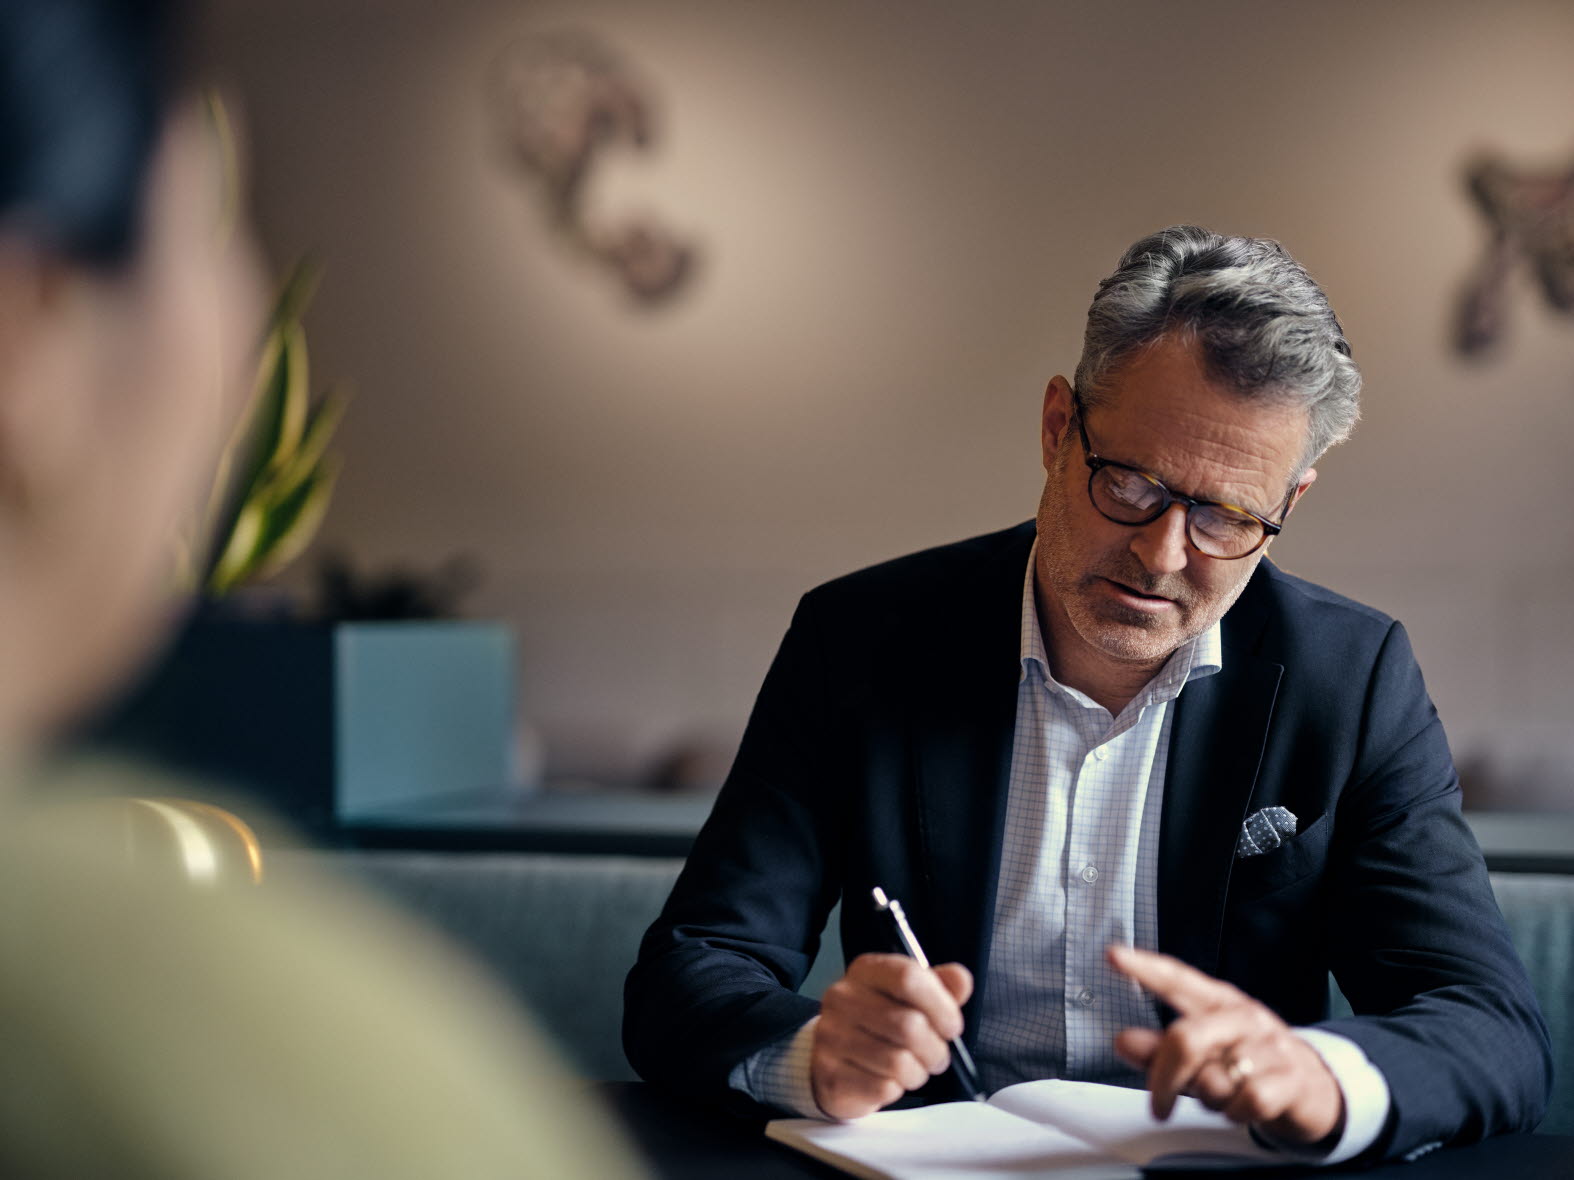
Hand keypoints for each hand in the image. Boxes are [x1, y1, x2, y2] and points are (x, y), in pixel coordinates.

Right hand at [810, 952, 972, 1119]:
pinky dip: (896, 1090)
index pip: (908, 977)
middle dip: (935, 1049)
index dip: (940, 1005)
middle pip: (909, 1025)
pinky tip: (889, 1081)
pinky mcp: (830, 1073)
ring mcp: (831, 1036)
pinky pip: (882, 1088)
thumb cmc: (880, 1025)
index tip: (952, 1026)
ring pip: (898, 1062)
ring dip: (918, 1072)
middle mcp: (842, 997)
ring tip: (914, 1069)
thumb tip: (961, 979)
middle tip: (937, 1056)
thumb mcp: (910, 998)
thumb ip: (939, 987)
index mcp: (866, 970)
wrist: (835, 1060)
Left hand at [1107, 945, 1342, 1145]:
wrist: (1314, 1088)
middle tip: (1158, 1103)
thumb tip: (1122, 1042)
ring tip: (1220, 1096)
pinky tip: (1240, 1109)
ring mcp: (1269, 1045)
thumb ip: (1158, 1049)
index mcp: (1217, 1002)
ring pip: (1215, 1077)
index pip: (1177, 979)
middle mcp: (1242, 1017)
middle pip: (1186, 1038)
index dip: (1145, 967)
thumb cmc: (1247, 1064)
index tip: (1113, 955)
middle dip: (1163, 1078)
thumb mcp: (1202, 1054)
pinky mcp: (1290, 1078)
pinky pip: (1248, 1100)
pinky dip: (1237, 1113)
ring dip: (1208, 1099)